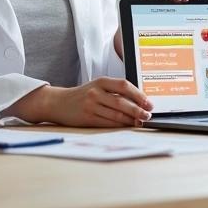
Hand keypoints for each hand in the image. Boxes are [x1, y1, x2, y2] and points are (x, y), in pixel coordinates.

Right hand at [15, 77, 153, 126]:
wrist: (59, 102)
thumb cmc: (82, 95)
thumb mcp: (97, 86)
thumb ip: (115, 91)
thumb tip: (138, 101)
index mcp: (101, 81)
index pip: (124, 85)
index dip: (139, 95)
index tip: (149, 103)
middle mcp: (96, 92)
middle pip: (122, 102)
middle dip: (138, 110)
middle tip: (148, 115)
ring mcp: (91, 105)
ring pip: (116, 115)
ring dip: (130, 120)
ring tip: (140, 122)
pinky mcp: (87, 118)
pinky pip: (108, 123)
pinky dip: (120, 125)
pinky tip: (127, 126)